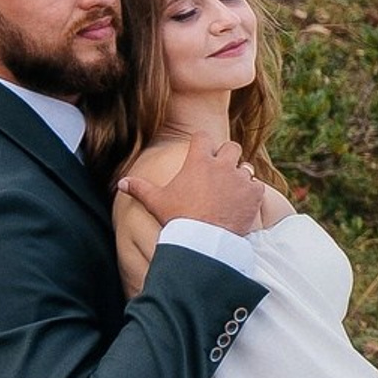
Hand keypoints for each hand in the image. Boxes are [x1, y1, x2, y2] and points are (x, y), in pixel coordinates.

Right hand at [118, 133, 264, 236]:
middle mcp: (222, 165)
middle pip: (231, 146)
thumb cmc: (178, 218)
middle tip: (220, 168)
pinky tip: (241, 202)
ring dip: (239, 175)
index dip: (201, 141)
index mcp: (199, 161)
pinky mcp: (255, 193)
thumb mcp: (156, 202)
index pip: (202, 136)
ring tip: (230, 189)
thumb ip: (140, 188)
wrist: (204, 240)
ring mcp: (241, 178)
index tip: (200, 148)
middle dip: (227, 154)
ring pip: (245, 167)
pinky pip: (257, 185)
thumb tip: (120, 183)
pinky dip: (251, 192)